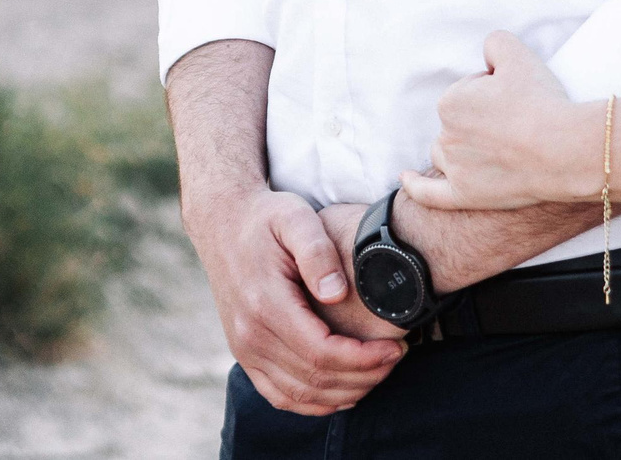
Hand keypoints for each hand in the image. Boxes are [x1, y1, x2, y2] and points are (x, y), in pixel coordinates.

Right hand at [183, 184, 402, 414]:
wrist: (224, 224)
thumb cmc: (266, 219)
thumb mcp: (295, 218)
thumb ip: (317, 252)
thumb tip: (336, 293)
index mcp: (264, 304)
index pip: (321, 352)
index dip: (363, 358)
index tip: (395, 347)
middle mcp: (249, 335)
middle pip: (314, 379)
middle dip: (363, 376)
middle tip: (397, 357)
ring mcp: (244, 350)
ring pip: (298, 395)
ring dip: (344, 393)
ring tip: (380, 372)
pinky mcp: (245, 355)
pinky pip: (279, 395)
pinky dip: (314, 403)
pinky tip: (344, 391)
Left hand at [403, 31, 590, 211]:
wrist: (565, 150)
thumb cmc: (541, 103)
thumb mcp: (518, 55)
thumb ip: (494, 43)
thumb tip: (488, 52)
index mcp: (450, 101)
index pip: (469, 91)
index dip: (496, 93)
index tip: (519, 100)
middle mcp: (446, 136)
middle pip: (459, 122)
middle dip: (482, 120)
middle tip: (519, 123)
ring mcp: (454, 169)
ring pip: (447, 152)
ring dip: (462, 147)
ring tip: (501, 148)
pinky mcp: (464, 195)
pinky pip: (429, 193)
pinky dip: (415, 185)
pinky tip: (406, 178)